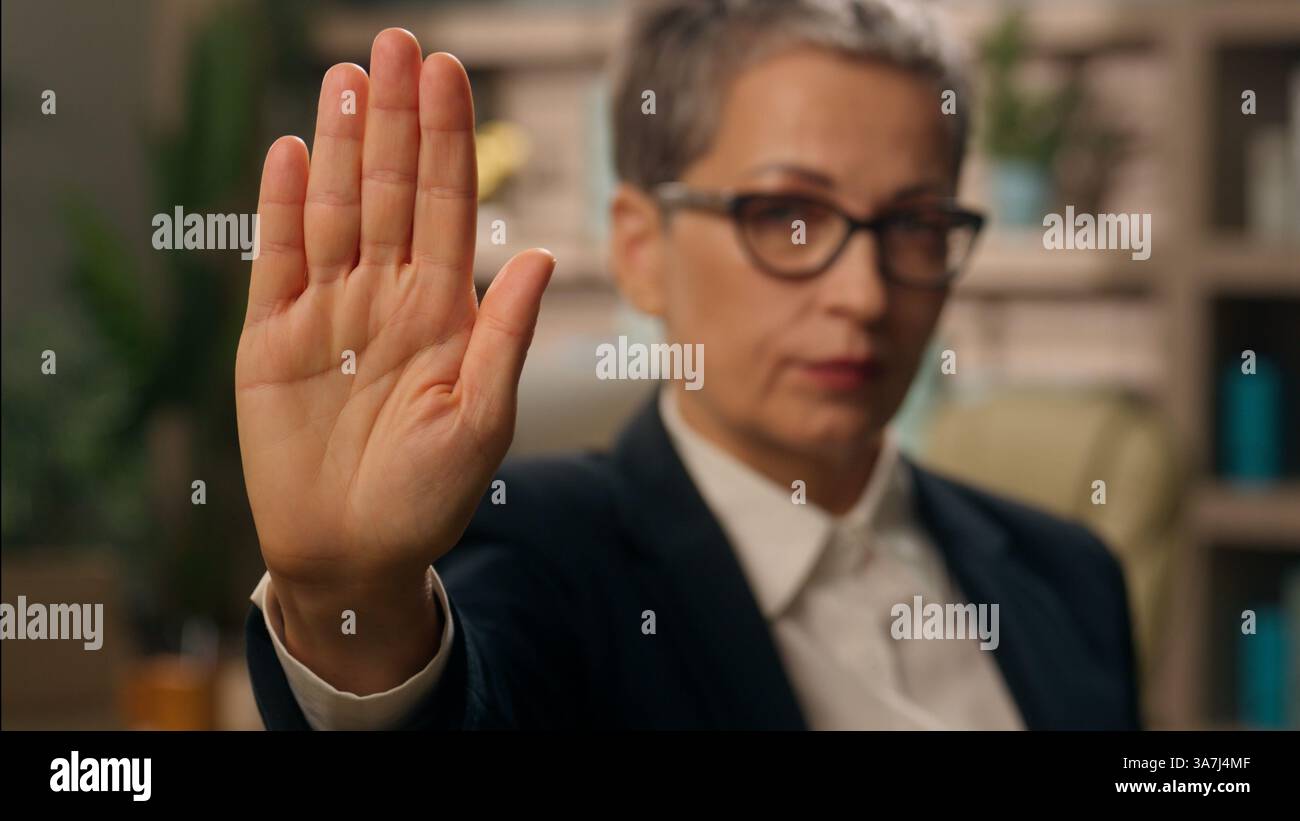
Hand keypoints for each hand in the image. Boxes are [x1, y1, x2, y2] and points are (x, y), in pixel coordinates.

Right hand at [235, 29, 553, 685]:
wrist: (354, 553)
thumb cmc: (429, 497)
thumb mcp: (482, 420)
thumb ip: (504, 336)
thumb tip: (535, 252)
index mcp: (444, 311)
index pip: (446, 205)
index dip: (448, 139)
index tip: (451, 72)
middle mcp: (387, 296)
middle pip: (391, 190)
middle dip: (396, 119)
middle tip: (399, 44)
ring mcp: (328, 312)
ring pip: (335, 210)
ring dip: (341, 145)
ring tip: (349, 79)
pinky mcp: (271, 338)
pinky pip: (276, 261)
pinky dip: (281, 208)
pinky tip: (292, 152)